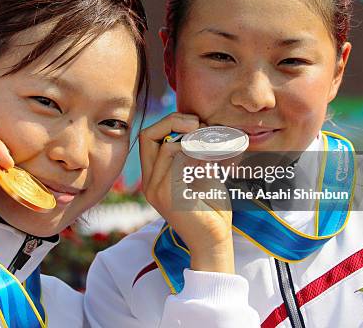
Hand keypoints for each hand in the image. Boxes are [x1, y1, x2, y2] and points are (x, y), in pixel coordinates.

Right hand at [140, 113, 234, 272]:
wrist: (215, 240)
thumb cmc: (210, 208)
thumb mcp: (200, 173)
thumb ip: (193, 153)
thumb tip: (199, 126)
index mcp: (154, 176)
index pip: (148, 137)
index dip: (168, 123)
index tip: (194, 124)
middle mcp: (149, 182)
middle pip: (147, 136)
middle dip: (173, 122)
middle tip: (198, 125)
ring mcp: (156, 190)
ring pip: (167, 147)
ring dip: (193, 140)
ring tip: (212, 147)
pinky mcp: (169, 195)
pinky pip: (178, 162)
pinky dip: (198, 154)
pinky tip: (212, 160)